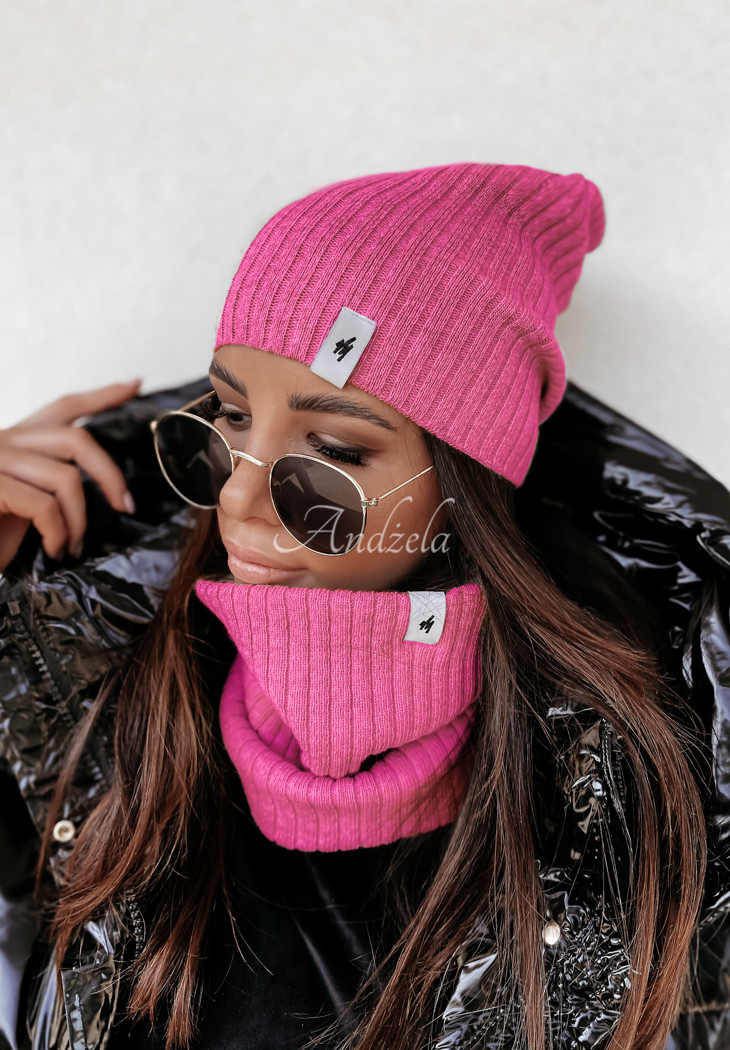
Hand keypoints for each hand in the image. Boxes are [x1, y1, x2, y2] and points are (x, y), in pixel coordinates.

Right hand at [0, 379, 141, 571]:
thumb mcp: (27, 500)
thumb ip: (52, 481)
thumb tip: (104, 484)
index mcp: (16, 439)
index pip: (64, 407)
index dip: (101, 396)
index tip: (135, 383)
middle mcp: (4, 440)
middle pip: (75, 439)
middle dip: (110, 474)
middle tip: (126, 505)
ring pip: (65, 478)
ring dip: (79, 520)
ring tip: (73, 545)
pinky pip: (44, 506)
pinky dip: (58, 533)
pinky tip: (54, 549)